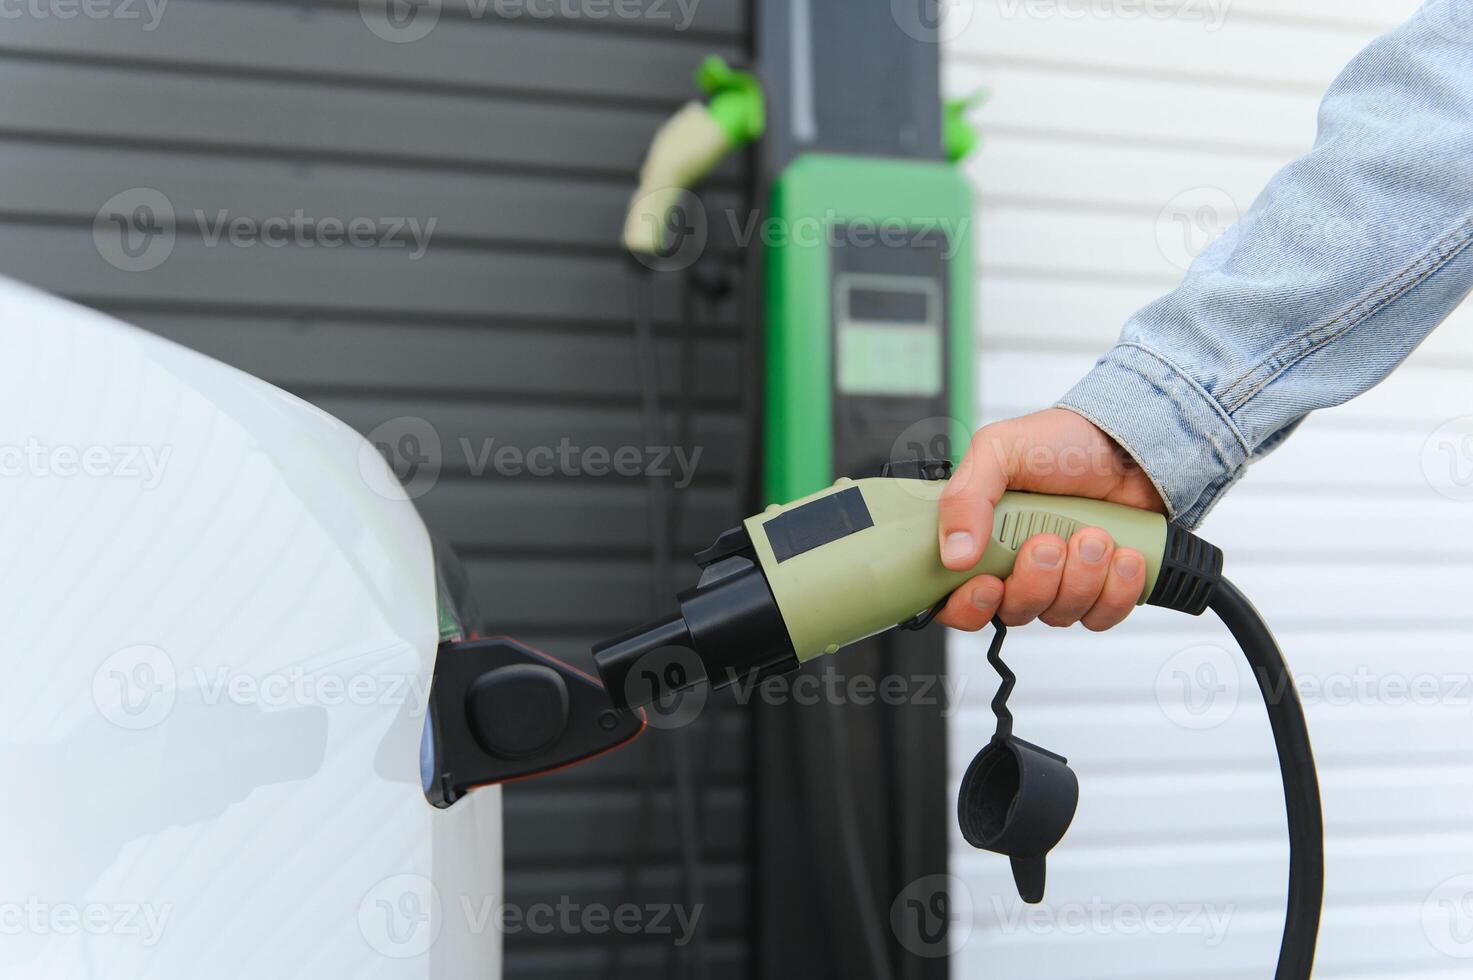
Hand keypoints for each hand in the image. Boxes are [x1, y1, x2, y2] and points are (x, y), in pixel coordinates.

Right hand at [935, 408, 1166, 631]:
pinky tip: (1122, 554)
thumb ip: (966, 497)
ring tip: (1095, 534)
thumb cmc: (1063, 443)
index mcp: (981, 540)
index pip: (956, 600)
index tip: (990, 585)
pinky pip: (1102, 616)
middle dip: (1036, 582)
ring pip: (1059, 615)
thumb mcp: (999, 450)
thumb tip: (954, 556)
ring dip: (1081, 577)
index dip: (969, 606)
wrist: (1130, 445)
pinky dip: (1116, 589)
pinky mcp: (1102, 590)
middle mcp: (1017, 567)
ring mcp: (1061, 583)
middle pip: (1012, 611)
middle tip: (1051, 542)